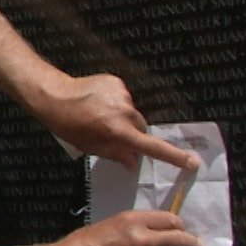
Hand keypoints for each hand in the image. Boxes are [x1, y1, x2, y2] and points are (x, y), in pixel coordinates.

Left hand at [37, 72, 197, 170]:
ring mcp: (121, 94)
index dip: (173, 156)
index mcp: (118, 130)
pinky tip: (99, 104)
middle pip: (141, 129)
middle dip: (133, 136)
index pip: (152, 146)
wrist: (54, 95)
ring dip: (123, 119)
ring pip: (132, 113)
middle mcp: (124, 111)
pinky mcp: (116, 82)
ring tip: (100, 118)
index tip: (192, 162)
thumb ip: (117, 155)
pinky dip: (116, 104)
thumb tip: (135, 163)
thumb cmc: (69, 125)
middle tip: (114, 137)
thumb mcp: (91, 146)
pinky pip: (123, 98)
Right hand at [57, 210, 200, 245]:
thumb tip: (157, 230)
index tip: (182, 229)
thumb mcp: (114, 223)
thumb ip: (138, 226)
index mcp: (134, 221)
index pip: (170, 220)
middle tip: (196, 245)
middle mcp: (145, 240)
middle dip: (191, 243)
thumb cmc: (88, 241)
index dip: (179, 225)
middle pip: (179, 240)